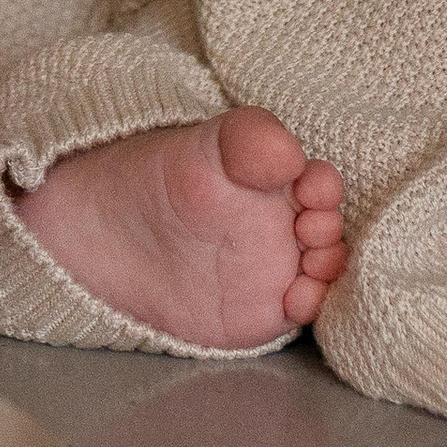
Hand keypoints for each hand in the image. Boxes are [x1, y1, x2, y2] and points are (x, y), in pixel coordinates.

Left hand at [15, 107, 348, 352]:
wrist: (116, 238)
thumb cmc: (163, 180)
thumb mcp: (202, 148)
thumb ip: (246, 140)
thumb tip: (290, 155)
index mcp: (276, 177)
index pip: (318, 180)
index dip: (323, 185)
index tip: (311, 188)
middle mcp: (285, 218)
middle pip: (329, 225)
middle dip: (330, 227)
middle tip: (308, 227)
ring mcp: (279, 263)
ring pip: (325, 266)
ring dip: (329, 266)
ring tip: (308, 266)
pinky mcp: (269, 304)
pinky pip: (306, 306)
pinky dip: (314, 304)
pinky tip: (295, 299)